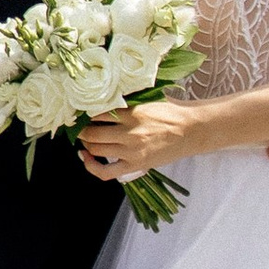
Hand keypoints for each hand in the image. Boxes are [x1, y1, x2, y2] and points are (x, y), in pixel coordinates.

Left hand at [77, 104, 191, 185]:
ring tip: (84, 138)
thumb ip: (127, 99)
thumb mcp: (149, 98)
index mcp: (132, 112)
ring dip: (85, 144)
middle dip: (81, 129)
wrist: (191, 130)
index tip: (80, 111)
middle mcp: (129, 132)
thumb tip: (103, 96)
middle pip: (92, 133)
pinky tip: (87, 158)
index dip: (85, 113)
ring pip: (96, 149)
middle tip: (78, 125)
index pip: (97, 112)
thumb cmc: (171, 112)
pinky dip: (92, 166)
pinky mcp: (135, 166)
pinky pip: (105, 172)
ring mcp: (131, 151)